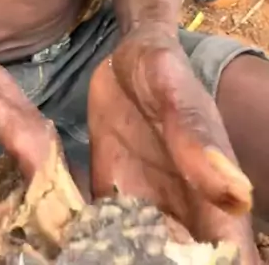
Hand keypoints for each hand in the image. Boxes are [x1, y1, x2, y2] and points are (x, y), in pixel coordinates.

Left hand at [88, 27, 257, 262]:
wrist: (124, 56)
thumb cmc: (160, 67)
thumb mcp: (174, 94)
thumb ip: (197, 139)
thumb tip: (238, 196)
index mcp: (212, 196)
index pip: (227, 256)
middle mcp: (182, 214)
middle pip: (177, 263)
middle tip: (108, 259)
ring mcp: (143, 209)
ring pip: (135, 256)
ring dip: (113, 258)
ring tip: (83, 257)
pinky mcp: (109, 199)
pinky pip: (98, 235)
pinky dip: (84, 242)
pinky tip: (62, 242)